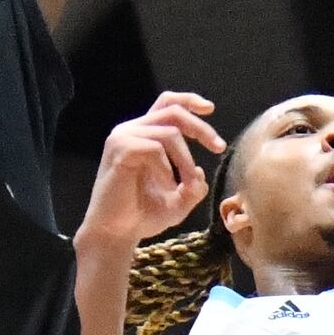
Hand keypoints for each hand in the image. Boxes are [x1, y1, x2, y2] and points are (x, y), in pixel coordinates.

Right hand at [80, 91, 220, 246]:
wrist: (115, 233)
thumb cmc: (141, 217)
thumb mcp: (178, 203)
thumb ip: (192, 187)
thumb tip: (201, 173)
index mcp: (143, 135)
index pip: (166, 104)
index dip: (189, 101)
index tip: (210, 109)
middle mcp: (131, 130)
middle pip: (173, 111)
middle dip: (200, 128)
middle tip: (219, 147)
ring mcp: (123, 138)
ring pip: (169, 133)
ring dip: (186, 161)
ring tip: (187, 187)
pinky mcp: (119, 150)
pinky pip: (154, 149)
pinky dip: (167, 170)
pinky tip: (166, 188)